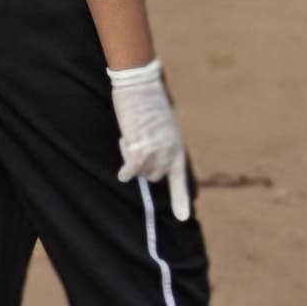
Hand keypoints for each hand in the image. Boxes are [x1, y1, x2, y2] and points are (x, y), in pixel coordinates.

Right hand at [109, 60, 191, 219]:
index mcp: (179, 149)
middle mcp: (170, 155)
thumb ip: (163, 145)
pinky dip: (125, 169)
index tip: (183, 218)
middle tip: (137, 143)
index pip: (181, 181)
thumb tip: (154, 163)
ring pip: (141, 173)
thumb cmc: (150, 103)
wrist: (141, 86)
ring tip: (132, 136)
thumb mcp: (165, 127)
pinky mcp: (139, 151)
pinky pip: (130, 171)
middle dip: (144, 166)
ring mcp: (156, 154)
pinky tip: (123, 159)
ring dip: (133, 160)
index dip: (181, 201)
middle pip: (154, 177)